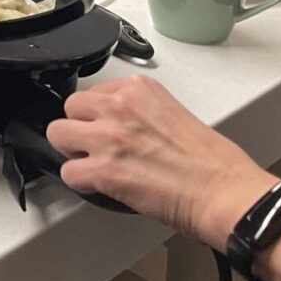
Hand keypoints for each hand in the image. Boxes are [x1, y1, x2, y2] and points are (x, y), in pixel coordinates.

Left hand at [46, 76, 275, 247]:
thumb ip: (140, 111)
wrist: (222, 191)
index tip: (106, 126)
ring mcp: (108, 137)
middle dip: (80, 127)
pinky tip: (98, 185)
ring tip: (92, 163)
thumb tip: (121, 123)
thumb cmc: (211, 161)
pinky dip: (80, 182)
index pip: (94, 92)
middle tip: (96, 145)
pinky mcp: (104, 170)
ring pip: (58, 134)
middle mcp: (119, 107)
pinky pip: (68, 172)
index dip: (97, 114)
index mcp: (138, 89)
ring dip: (72, 151)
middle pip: (71, 108)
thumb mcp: (172, 113)